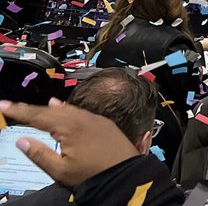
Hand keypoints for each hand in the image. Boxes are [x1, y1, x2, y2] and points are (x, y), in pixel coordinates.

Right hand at [0, 99, 136, 186]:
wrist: (124, 171)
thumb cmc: (91, 173)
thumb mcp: (60, 170)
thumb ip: (39, 154)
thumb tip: (21, 141)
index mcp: (68, 126)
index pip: (37, 116)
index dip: (19, 110)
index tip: (3, 104)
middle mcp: (81, 117)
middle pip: (50, 110)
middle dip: (30, 109)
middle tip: (12, 106)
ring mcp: (93, 118)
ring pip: (65, 109)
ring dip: (47, 108)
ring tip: (34, 105)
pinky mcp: (101, 122)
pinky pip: (78, 111)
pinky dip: (65, 108)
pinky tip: (61, 107)